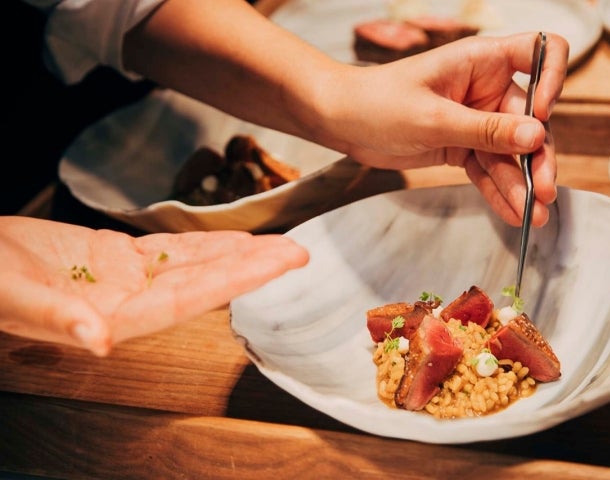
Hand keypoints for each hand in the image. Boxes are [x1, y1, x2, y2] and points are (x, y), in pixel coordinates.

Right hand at [0, 216, 307, 354]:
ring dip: (235, 254)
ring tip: (276, 244)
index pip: (190, 299)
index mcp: (110, 317)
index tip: (280, 265)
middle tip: (298, 252)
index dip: (238, 280)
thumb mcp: (8, 294)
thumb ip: (55, 317)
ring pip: (192, 264)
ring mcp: (124, 279)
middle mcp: (127, 302)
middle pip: (204, 283)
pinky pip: (168, 250)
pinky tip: (230, 238)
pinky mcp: (114, 258)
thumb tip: (97, 342)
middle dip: (252, 267)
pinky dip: (200, 243)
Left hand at [318, 32, 568, 226]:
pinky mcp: (462, 147)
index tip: (543, 116)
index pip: (539, 53)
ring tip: (532, 216)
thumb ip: (486, 130)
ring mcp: (476, 120)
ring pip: (511, 153)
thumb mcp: (433, 118)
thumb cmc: (378, 102)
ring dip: (522, 184)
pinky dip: (498, 191)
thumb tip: (537, 135)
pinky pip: (488, 170)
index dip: (552, 79)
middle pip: (530, 120)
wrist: (342, 122)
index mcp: (482, 62)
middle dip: (538, 157)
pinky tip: (512, 214)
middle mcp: (486, 89)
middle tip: (545, 192)